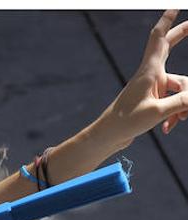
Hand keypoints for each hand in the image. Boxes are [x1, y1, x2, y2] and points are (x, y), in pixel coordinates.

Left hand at [100, 10, 187, 147]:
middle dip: (182, 34)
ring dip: (183, 105)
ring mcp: (152, 87)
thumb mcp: (157, 112)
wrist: (107, 138)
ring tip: (178, 120)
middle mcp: (151, 74)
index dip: (168, 19)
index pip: (159, 37)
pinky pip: (172, 101)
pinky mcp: (152, 99)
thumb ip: (182, 102)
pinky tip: (167, 128)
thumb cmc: (125, 123)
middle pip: (169, 46)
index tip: (175, 5)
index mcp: (149, 70)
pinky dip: (174, 114)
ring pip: (179, 87)